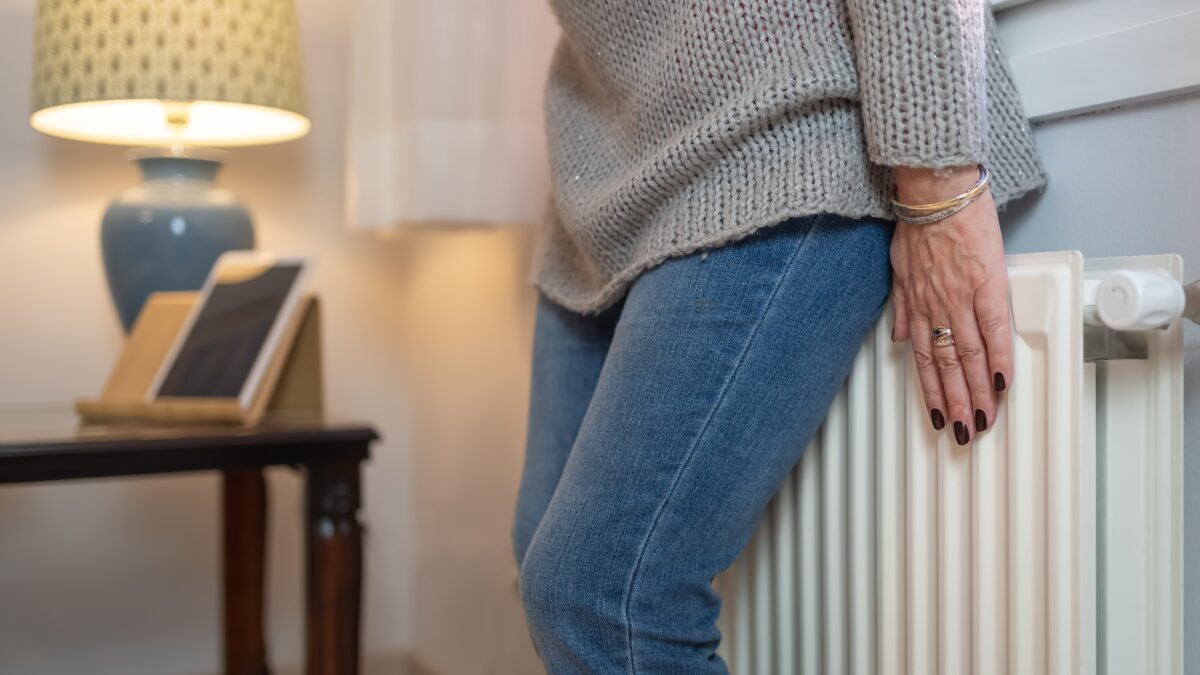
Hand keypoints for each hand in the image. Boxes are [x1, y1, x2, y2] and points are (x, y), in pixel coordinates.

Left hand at [890, 165, 1012, 445]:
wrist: (935, 192)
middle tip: (962, 433)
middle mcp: (935, 308)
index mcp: (916, 304)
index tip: (938, 415)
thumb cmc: (919, 222)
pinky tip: (1002, 382)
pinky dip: (998, 358)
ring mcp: (960, 299)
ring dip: (975, 392)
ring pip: (967, 356)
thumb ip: (900, 304)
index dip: (930, 390)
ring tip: (982, 420)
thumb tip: (896, 335)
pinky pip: (993, 329)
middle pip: (945, 365)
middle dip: (954, 403)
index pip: (922, 358)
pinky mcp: (986, 284)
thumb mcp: (897, 267)